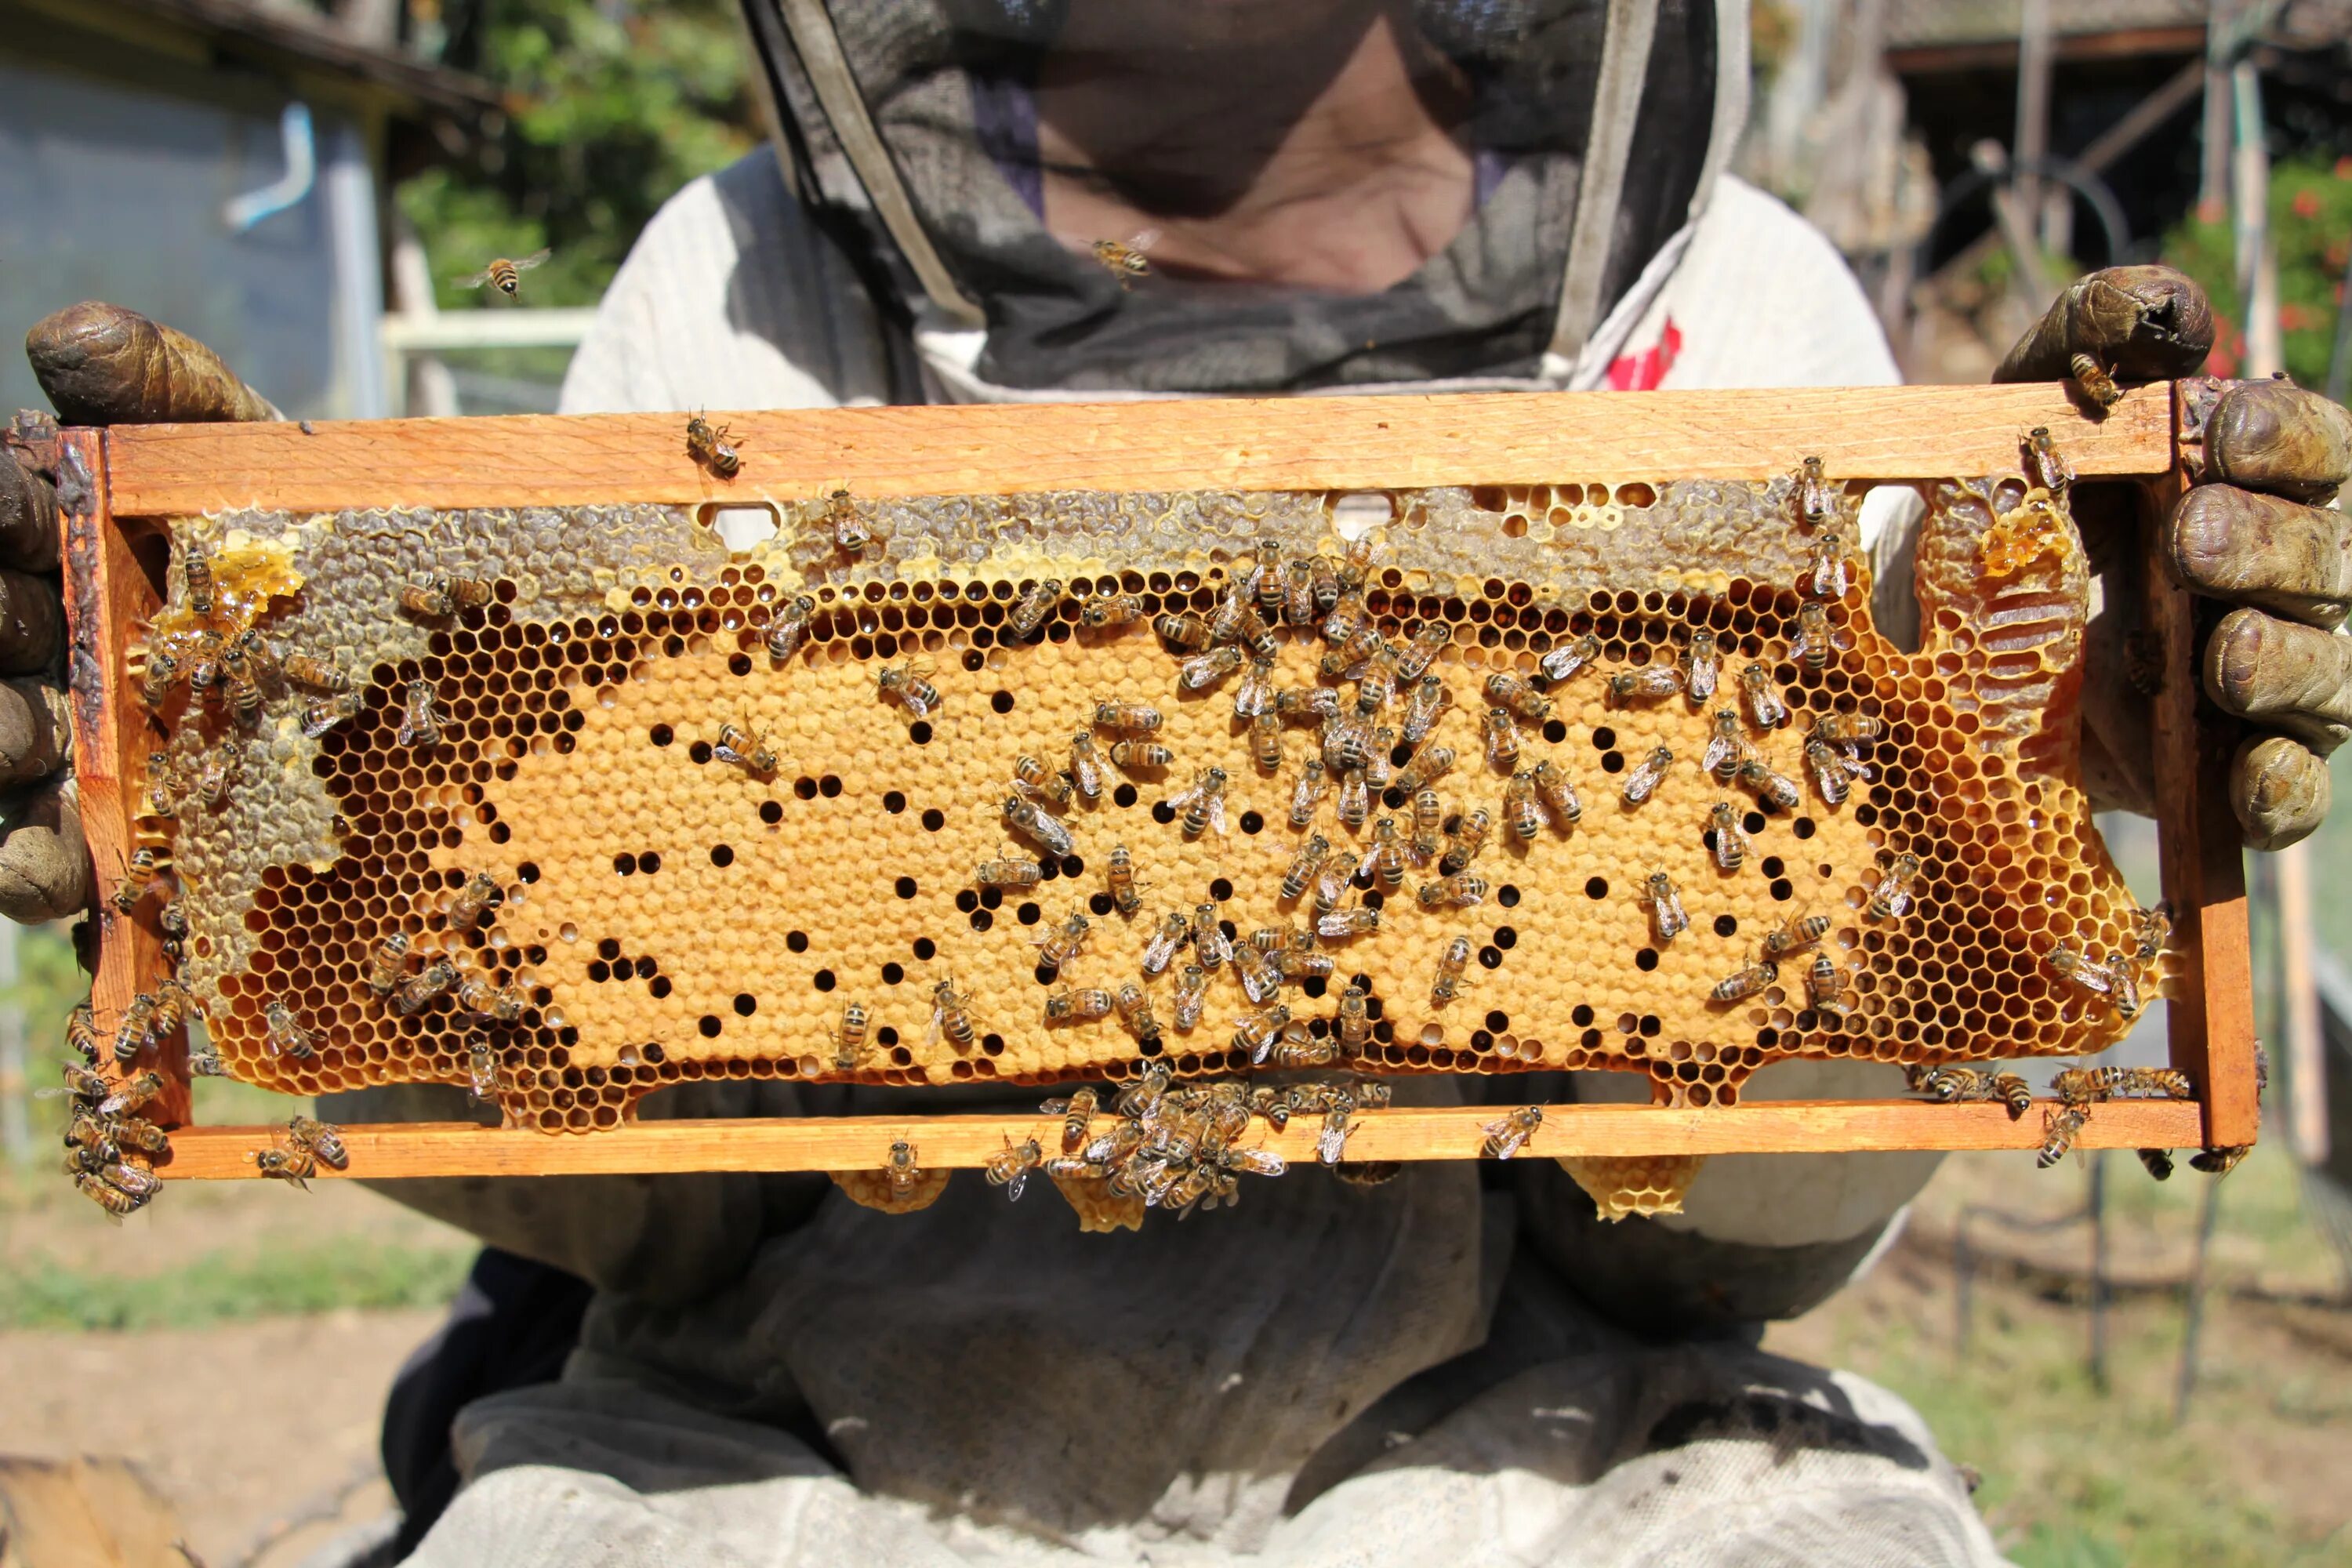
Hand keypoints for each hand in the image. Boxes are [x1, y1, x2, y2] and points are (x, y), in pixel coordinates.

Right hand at [0, 304, 278, 923]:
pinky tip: (56, 873)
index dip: (3, 512)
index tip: (17, 497)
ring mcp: (83, 750)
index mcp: (52, 548)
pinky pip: (72, 863)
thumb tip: (70, 332)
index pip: (5, 523)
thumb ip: (164, 385)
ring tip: (20, 749)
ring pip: (10, 764)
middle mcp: (51, 652)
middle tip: (5, 626)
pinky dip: (47, 869)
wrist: (415, 627)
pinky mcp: (131, 840)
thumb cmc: (304, 518)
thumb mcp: (245, 440)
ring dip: (3, 762)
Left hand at [1994, 265, 2351, 849]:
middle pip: (2325, 560)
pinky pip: (2287, 790)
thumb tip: (2165, 307)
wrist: (1946, 635)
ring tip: (2222, 659)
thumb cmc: (2020, 504)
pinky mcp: (2229, 773)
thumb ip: (2088, 342)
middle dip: (2269, 549)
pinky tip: (2244, 785)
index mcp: (2260, 483)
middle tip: (2194, 544)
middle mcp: (2287, 581)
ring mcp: (2270, 681)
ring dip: (2282, 664)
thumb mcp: (2027, 413)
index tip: (2219, 428)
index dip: (2283, 437)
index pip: (2316, 449)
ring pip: (2326, 674)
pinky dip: (2275, 791)